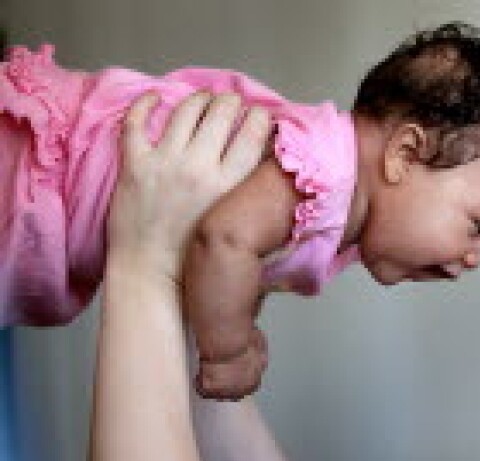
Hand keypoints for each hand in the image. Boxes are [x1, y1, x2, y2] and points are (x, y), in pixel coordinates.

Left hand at [106, 91, 271, 282]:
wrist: (151, 275)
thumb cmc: (196, 262)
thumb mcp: (237, 228)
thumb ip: (253, 202)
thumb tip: (276, 184)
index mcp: (228, 185)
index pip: (252, 135)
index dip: (260, 117)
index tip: (261, 115)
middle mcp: (198, 167)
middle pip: (221, 114)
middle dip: (231, 102)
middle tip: (233, 101)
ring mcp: (164, 163)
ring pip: (185, 110)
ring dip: (199, 98)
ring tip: (204, 97)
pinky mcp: (134, 165)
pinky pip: (136, 123)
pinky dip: (145, 105)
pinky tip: (154, 97)